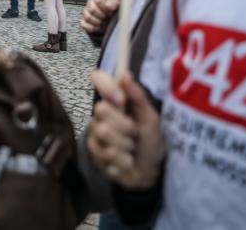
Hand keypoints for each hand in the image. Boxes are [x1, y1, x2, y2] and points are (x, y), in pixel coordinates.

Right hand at [80, 0, 118, 35]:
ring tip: (106, 23)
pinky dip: (93, 28)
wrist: (112, 19)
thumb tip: (108, 5)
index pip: (99, 1)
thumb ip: (114, 3)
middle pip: (92, 10)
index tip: (112, 11)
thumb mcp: (118, 5)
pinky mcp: (84, 22)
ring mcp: (86, 13)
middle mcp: (90, 4)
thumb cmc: (114, 10)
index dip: (106, 7)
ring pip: (88, 18)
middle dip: (103, 16)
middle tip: (109, 18)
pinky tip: (100, 27)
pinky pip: (85, 25)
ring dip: (99, 22)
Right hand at [86, 70, 165, 189]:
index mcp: (116, 100)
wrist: (151, 171)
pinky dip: (122, 159)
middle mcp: (102, 113)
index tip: (121, 100)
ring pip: (103, 132)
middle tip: (135, 133)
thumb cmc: (151, 141)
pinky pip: (104, 152)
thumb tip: (124, 74)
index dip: (107, 86)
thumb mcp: (151, 118)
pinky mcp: (94, 152)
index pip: (98, 79)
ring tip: (132, 150)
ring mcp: (95, 132)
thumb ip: (138, 97)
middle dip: (124, 125)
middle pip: (101, 109)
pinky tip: (127, 161)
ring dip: (125, 144)